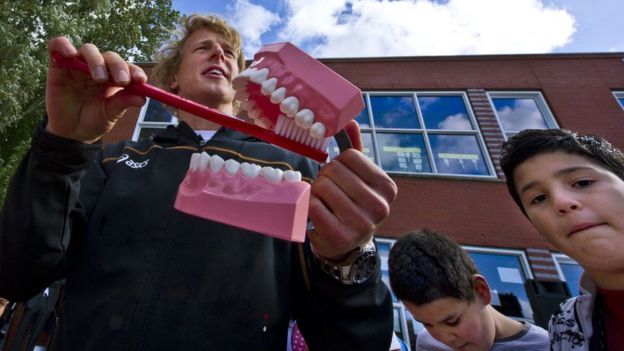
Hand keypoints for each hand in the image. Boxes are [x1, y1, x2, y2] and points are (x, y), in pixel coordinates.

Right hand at [45, 36, 146, 142]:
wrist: (72, 131)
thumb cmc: (94, 119)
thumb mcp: (111, 113)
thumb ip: (123, 102)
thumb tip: (142, 98)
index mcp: (115, 77)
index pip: (127, 67)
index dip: (135, 71)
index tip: (141, 80)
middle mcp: (98, 67)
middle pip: (110, 56)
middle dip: (118, 66)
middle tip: (122, 81)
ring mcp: (79, 65)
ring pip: (88, 50)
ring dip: (96, 61)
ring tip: (100, 78)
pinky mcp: (58, 65)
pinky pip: (57, 46)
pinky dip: (63, 45)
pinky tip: (70, 54)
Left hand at [307, 121, 396, 260]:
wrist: (348, 245)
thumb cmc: (352, 204)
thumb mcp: (359, 178)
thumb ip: (355, 148)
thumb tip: (349, 121)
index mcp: (387, 188)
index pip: (350, 156)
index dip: (338, 162)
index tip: (340, 175)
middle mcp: (379, 207)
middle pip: (334, 170)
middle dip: (325, 176)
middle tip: (328, 189)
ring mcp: (360, 223)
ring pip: (322, 187)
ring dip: (316, 191)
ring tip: (323, 201)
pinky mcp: (339, 236)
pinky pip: (313, 206)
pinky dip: (310, 205)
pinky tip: (318, 213)